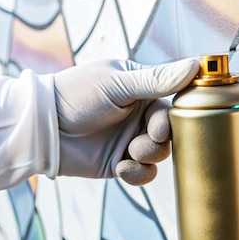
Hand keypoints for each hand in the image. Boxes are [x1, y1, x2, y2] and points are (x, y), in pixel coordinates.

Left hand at [54, 58, 198, 184]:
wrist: (43, 128)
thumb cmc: (77, 95)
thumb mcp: (118, 84)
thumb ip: (157, 79)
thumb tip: (195, 65)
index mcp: (141, 90)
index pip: (172, 105)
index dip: (172, 120)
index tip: (161, 126)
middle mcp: (138, 115)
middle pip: (170, 134)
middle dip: (159, 141)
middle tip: (144, 140)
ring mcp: (129, 140)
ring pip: (159, 155)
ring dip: (148, 156)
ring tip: (129, 152)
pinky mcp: (119, 163)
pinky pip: (143, 174)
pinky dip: (137, 174)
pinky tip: (121, 168)